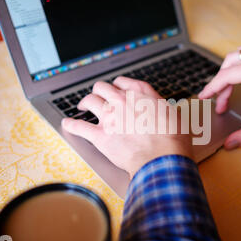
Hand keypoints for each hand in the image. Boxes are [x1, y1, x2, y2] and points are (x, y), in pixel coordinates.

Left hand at [61, 77, 192, 177]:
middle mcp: (122, 101)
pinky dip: (71, 125)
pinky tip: (67, 124)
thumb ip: (159, 106)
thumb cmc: (172, 139)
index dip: (117, 86)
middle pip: (102, 88)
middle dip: (99, 92)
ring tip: (83, 106)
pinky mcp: (100, 136)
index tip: (116, 90)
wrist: (162, 158)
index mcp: (140, 94)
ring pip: (89, 101)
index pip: (121, 82)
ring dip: (84, 102)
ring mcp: (109, 117)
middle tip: (98, 97)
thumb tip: (159, 106)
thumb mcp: (173, 114)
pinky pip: (79, 126)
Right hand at [198, 46, 240, 148]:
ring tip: (225, 92)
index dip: (212, 88)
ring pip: (236, 57)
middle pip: (229, 65)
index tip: (203, 96)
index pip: (228, 75)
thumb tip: (231, 144)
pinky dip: (237, 66)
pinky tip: (236, 78)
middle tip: (219, 103)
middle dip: (220, 85)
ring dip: (227, 73)